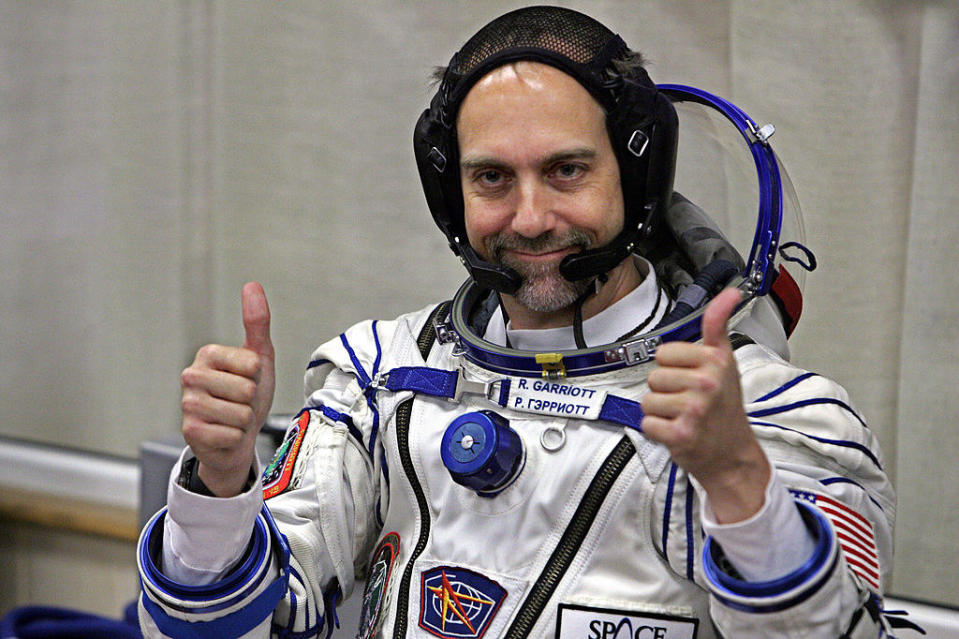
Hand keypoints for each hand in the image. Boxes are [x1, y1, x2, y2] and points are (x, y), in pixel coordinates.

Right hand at [180, 282, 275, 496]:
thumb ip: (257, 322)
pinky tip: (224, 433)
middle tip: (240, 402)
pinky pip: (231, 434)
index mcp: (208, 354)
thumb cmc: (247, 394)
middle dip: (251, 401)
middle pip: (246, 390)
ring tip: (233, 417)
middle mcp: (191, 376)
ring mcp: (188, 404)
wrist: (236, 436)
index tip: (248, 380)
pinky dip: (235, 437)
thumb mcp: (258, 357)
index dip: (258, 376)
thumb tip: (252, 285)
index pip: (252, 364)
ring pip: (240, 413)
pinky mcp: (190, 431)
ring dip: (244, 420)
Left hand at [641, 288, 769, 522]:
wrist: (733, 455)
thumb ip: (718, 326)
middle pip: (654, 376)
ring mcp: (695, 409)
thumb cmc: (725, 409)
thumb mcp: (726, 362)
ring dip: (661, 412)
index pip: (664, 352)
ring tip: (684, 417)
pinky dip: (657, 431)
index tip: (693, 378)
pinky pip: (647, 423)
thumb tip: (729, 291)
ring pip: (648, 400)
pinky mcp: (681, 434)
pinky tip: (678, 432)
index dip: (673, 366)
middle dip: (666, 390)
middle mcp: (707, 383)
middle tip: (690, 402)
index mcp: (716, 361)